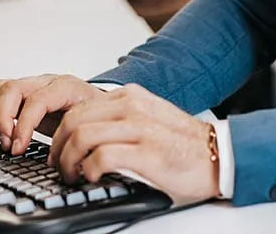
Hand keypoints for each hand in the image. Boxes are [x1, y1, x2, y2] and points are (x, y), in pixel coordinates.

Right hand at [0, 74, 104, 152]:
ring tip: (4, 140)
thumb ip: (76, 138)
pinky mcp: (23, 92)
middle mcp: (47, 82)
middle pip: (12, 89)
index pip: (37, 100)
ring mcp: (33, 84)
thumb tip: (58, 160)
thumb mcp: (92, 126)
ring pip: (0, 89)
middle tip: (8, 145)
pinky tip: (3, 133)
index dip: (23, 125)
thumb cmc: (96, 116)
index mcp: (67, 88)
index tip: (18, 149)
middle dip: (3, 120)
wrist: (101, 105)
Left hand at [49, 84, 219, 205]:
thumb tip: (83, 135)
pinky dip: (89, 170)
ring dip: (69, 161)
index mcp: (130, 97)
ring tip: (73, 176)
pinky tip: (93, 177)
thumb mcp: (148, 117)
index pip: (78, 108)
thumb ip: (120, 118)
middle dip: (58, 148)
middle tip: (60, 168)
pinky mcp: (146, 152)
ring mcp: (140, 128)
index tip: (58, 153)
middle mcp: (133, 107)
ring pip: (82, 136)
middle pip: (74, 120)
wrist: (217, 156)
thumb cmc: (182, 144)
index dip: (60, 134)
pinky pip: (101, 157)